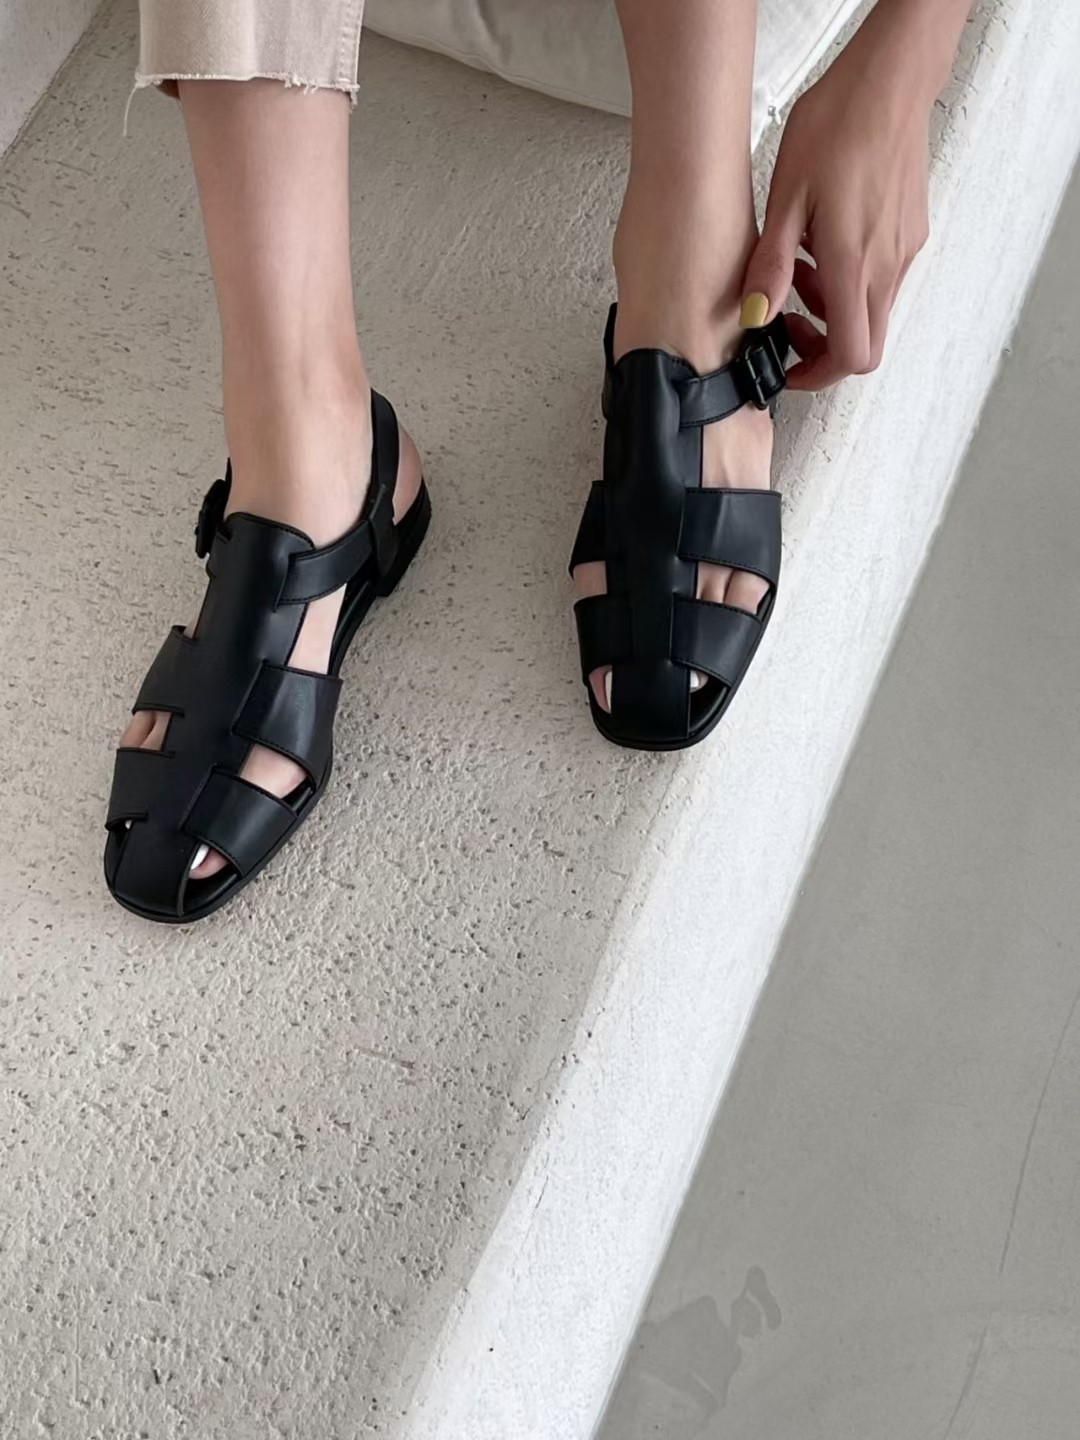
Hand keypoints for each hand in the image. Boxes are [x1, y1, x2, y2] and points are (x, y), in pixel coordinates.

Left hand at [741, 8, 940, 389]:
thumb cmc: (839, 125)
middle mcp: (888, 265)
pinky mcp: (911, 232)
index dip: (817, 376)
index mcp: (854, 265)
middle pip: (866, 345)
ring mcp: (905, 250)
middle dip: (823, 350)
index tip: (788, 367)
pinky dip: (851, 283)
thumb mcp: (786, 198)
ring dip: (834, 312)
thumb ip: (772, 265)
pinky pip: (882, 280)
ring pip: (873, 313)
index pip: (850, 356)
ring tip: (800, 274)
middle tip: (790, 325)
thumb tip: (755, 316)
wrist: (889, 79)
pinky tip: (825, 246)